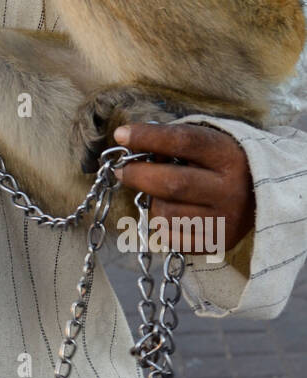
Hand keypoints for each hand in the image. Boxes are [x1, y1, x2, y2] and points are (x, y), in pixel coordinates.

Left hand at [113, 122, 254, 252]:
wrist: (258, 195)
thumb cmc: (219, 163)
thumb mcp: (205, 143)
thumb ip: (172, 143)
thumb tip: (131, 148)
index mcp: (227, 155)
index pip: (183, 141)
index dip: (149, 137)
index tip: (121, 134)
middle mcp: (230, 190)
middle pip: (171, 183)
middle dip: (138, 175)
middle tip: (122, 170)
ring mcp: (225, 220)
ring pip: (165, 213)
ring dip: (153, 201)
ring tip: (162, 194)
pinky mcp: (217, 243)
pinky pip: (170, 237)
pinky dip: (162, 224)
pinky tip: (172, 212)